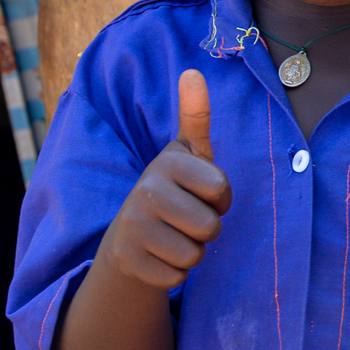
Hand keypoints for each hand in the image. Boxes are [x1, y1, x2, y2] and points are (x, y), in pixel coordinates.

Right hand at [96, 69, 231, 289]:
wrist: (129, 235)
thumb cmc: (173, 189)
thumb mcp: (187, 154)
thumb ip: (195, 116)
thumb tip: (193, 71)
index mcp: (167, 163)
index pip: (222, 190)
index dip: (220, 198)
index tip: (202, 192)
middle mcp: (144, 191)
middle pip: (211, 227)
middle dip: (207, 229)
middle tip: (186, 218)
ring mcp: (132, 228)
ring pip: (195, 255)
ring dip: (192, 251)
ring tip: (172, 235)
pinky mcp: (128, 262)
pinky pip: (177, 278)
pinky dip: (175, 273)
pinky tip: (159, 255)